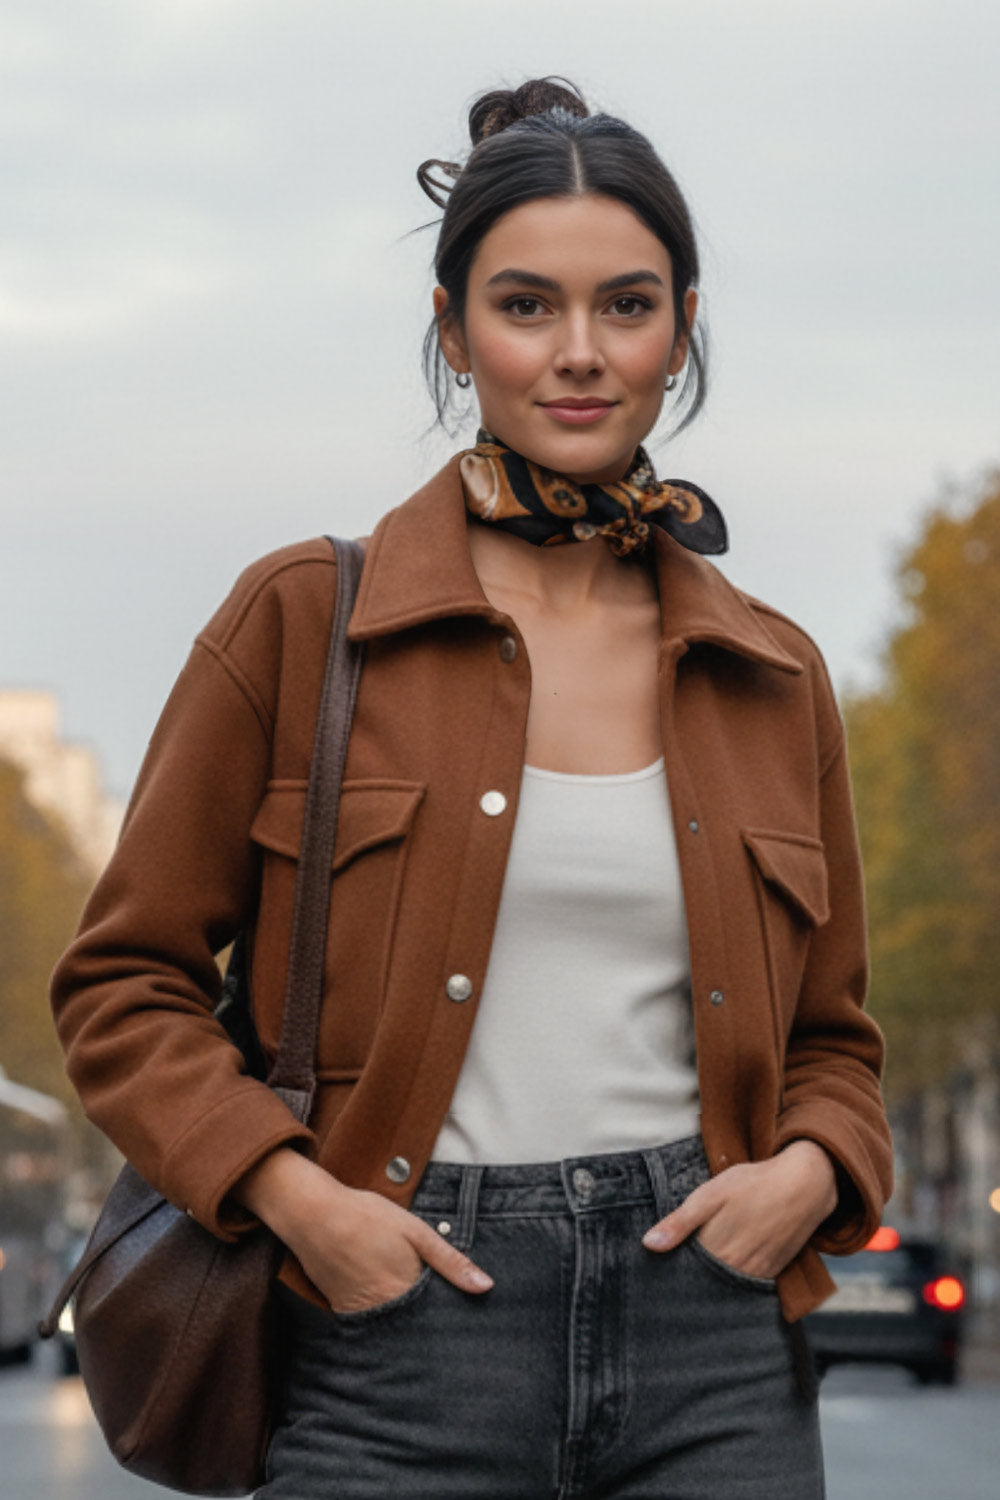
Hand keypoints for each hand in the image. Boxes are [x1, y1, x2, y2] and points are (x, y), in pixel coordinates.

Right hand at [232, 1149, 492, 1313]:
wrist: (312, 1215)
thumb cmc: (367, 1217)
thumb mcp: (416, 1231)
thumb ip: (451, 1262)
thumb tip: (486, 1287)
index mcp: (406, 1293)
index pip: (438, 1322)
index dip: (452, 1322)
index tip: (467, 1327)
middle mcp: (383, 1312)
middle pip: (417, 1330)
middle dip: (431, 1328)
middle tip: (449, 1328)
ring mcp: (360, 1314)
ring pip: (394, 1329)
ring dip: (407, 1323)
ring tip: (422, 1317)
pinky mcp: (343, 1310)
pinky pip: (371, 1322)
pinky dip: (383, 1316)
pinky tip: (388, 1300)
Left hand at [641, 1141, 838, 1279]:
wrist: (805, 1185)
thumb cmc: (753, 1184)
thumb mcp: (710, 1195)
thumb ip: (679, 1223)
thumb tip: (648, 1245)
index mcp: (715, 1251)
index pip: (684, 1274)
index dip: (671, 1271)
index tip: (658, 1272)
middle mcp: (736, 1270)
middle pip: (704, 1283)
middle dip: (690, 1280)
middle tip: (676, 1276)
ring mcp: (756, 1274)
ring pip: (725, 1287)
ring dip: (713, 1282)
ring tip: (701, 1272)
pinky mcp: (772, 1273)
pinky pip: (747, 1286)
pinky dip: (734, 1281)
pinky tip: (727, 1269)